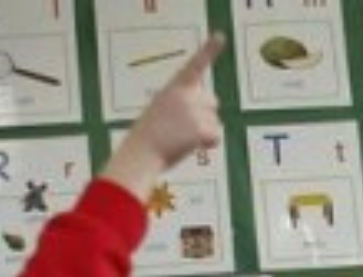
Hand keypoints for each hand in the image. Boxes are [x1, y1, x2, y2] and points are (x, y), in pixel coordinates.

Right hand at [102, 34, 224, 199]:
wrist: (140, 154)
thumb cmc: (148, 137)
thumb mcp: (161, 110)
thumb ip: (182, 104)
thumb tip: (206, 116)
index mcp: (173, 88)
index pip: (194, 66)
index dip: (209, 50)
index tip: (221, 37)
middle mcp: (186, 95)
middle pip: (212, 100)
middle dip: (205, 113)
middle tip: (183, 127)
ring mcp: (195, 111)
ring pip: (214, 120)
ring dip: (203, 131)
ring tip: (181, 138)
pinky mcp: (202, 128)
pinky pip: (216, 137)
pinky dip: (207, 144)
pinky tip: (190, 146)